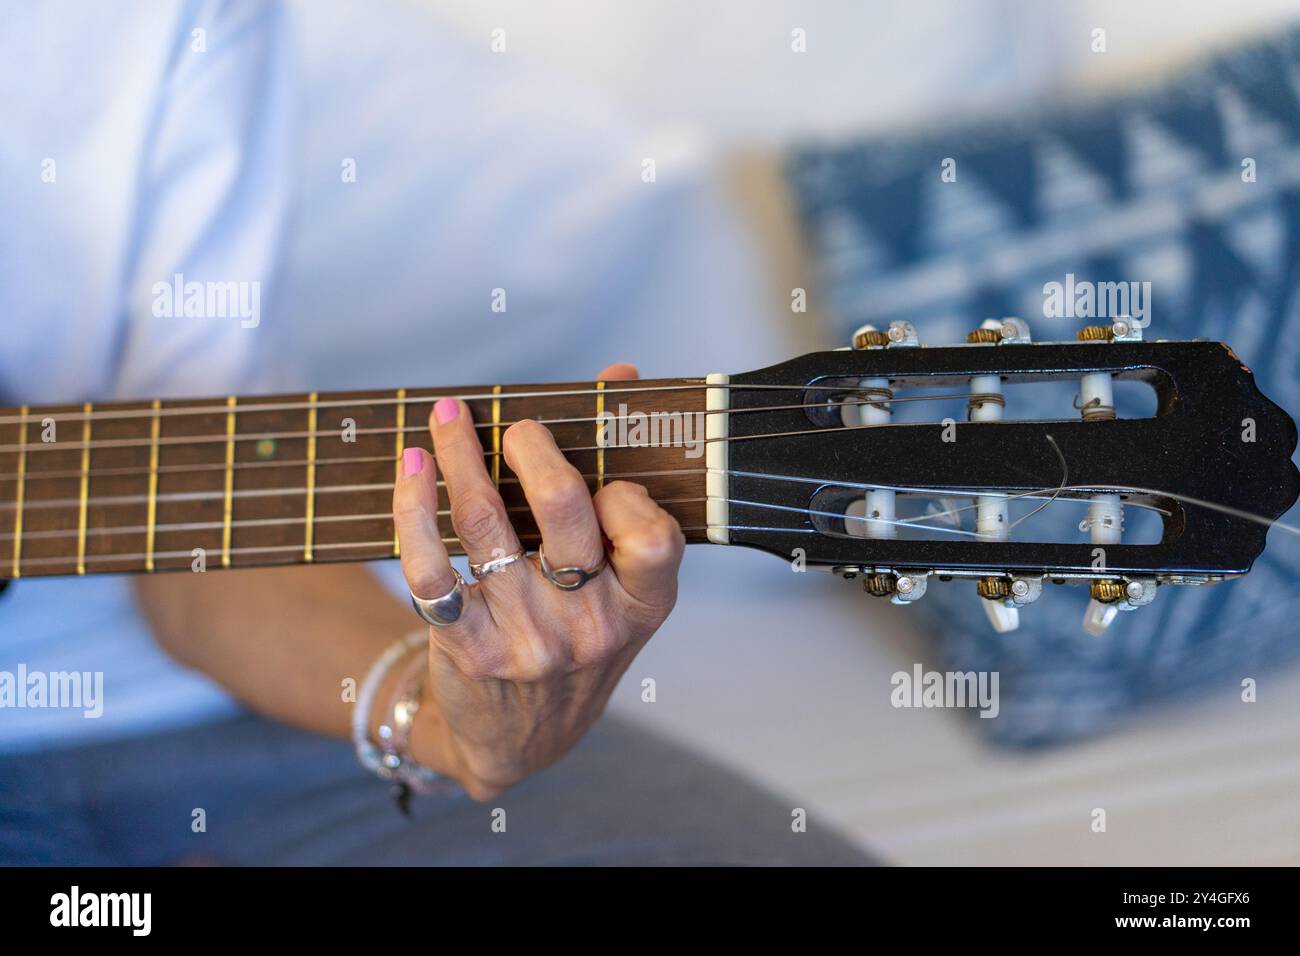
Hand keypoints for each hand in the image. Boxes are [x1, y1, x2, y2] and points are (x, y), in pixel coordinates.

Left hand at [391, 363, 684, 798]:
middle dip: (532, 449)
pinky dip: (413, 509)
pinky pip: (429, 567)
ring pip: (486, 526)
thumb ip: (623, 481)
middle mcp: (590, 627)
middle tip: (515, 425)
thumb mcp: (618, 585)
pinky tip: (411, 470)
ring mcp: (527, 641)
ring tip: (447, 418)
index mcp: (642, 607)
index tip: (598, 470)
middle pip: (564, 513)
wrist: (518, 739)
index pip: (652, 535)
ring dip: (460, 457)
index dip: (624, 492)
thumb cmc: (575, 638)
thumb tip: (621, 374)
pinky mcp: (467, 648)